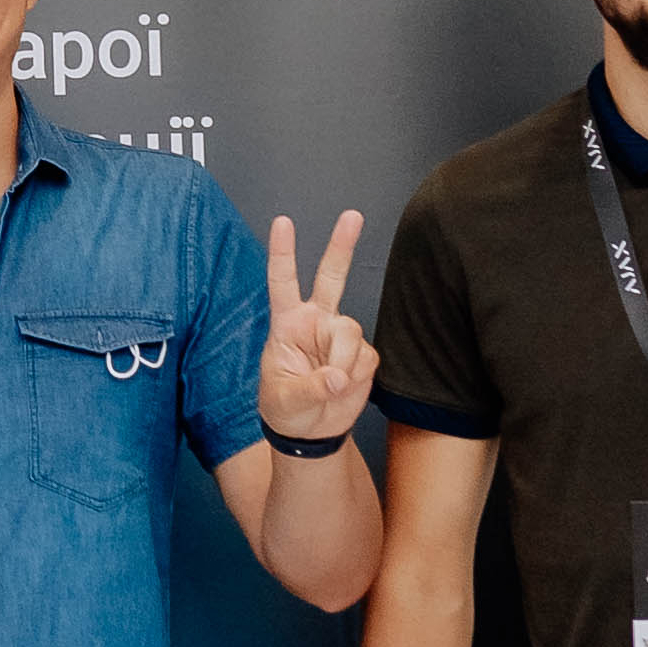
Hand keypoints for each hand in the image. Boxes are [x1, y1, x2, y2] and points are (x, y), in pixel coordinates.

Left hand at [259, 207, 375, 449]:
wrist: (310, 431)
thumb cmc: (285, 410)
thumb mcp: (285, 400)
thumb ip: (311, 387)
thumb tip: (338, 376)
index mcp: (287, 324)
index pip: (282, 282)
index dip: (282, 253)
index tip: (282, 222)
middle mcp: (315, 322)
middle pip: (331, 277)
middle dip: (342, 245)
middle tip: (353, 215)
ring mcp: (339, 336)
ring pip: (350, 331)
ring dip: (343, 360)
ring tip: (331, 383)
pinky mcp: (362, 354)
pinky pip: (365, 358)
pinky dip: (355, 375)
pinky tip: (345, 386)